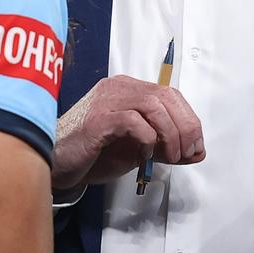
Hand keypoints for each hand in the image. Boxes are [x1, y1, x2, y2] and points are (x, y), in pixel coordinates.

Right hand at [51, 75, 205, 192]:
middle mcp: (117, 88)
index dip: (189, 119)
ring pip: (152, 105)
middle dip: (185, 126)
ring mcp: (105, 101)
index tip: (196, 146)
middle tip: (187, 153)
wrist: (57, 164)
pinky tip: (143, 155)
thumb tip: (197, 152)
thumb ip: (165, 146)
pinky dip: (146, 138)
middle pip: (165, 96)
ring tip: (169, 156)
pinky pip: (132, 121)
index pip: (169, 94)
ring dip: (169, 133)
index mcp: (127, 89)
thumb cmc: (94, 154)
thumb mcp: (138, 149)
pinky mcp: (96, 120)